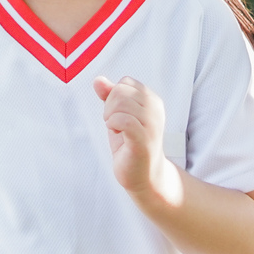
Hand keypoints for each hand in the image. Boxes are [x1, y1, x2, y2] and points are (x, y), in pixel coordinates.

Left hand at [92, 75, 167, 195]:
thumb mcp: (117, 115)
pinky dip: (113, 124)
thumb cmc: (130, 143)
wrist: (143, 174)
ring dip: (110, 117)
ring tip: (117, 130)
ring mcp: (151, 124)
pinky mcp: (143, 140)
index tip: (118, 114)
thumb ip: (109, 96)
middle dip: (109, 106)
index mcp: (152, 100)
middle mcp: (155, 109)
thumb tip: (98, 80)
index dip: (114, 96)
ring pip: (121, 103)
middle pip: (121, 91)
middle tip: (115, 124)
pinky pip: (124, 120)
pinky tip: (116, 133)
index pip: (125, 82)